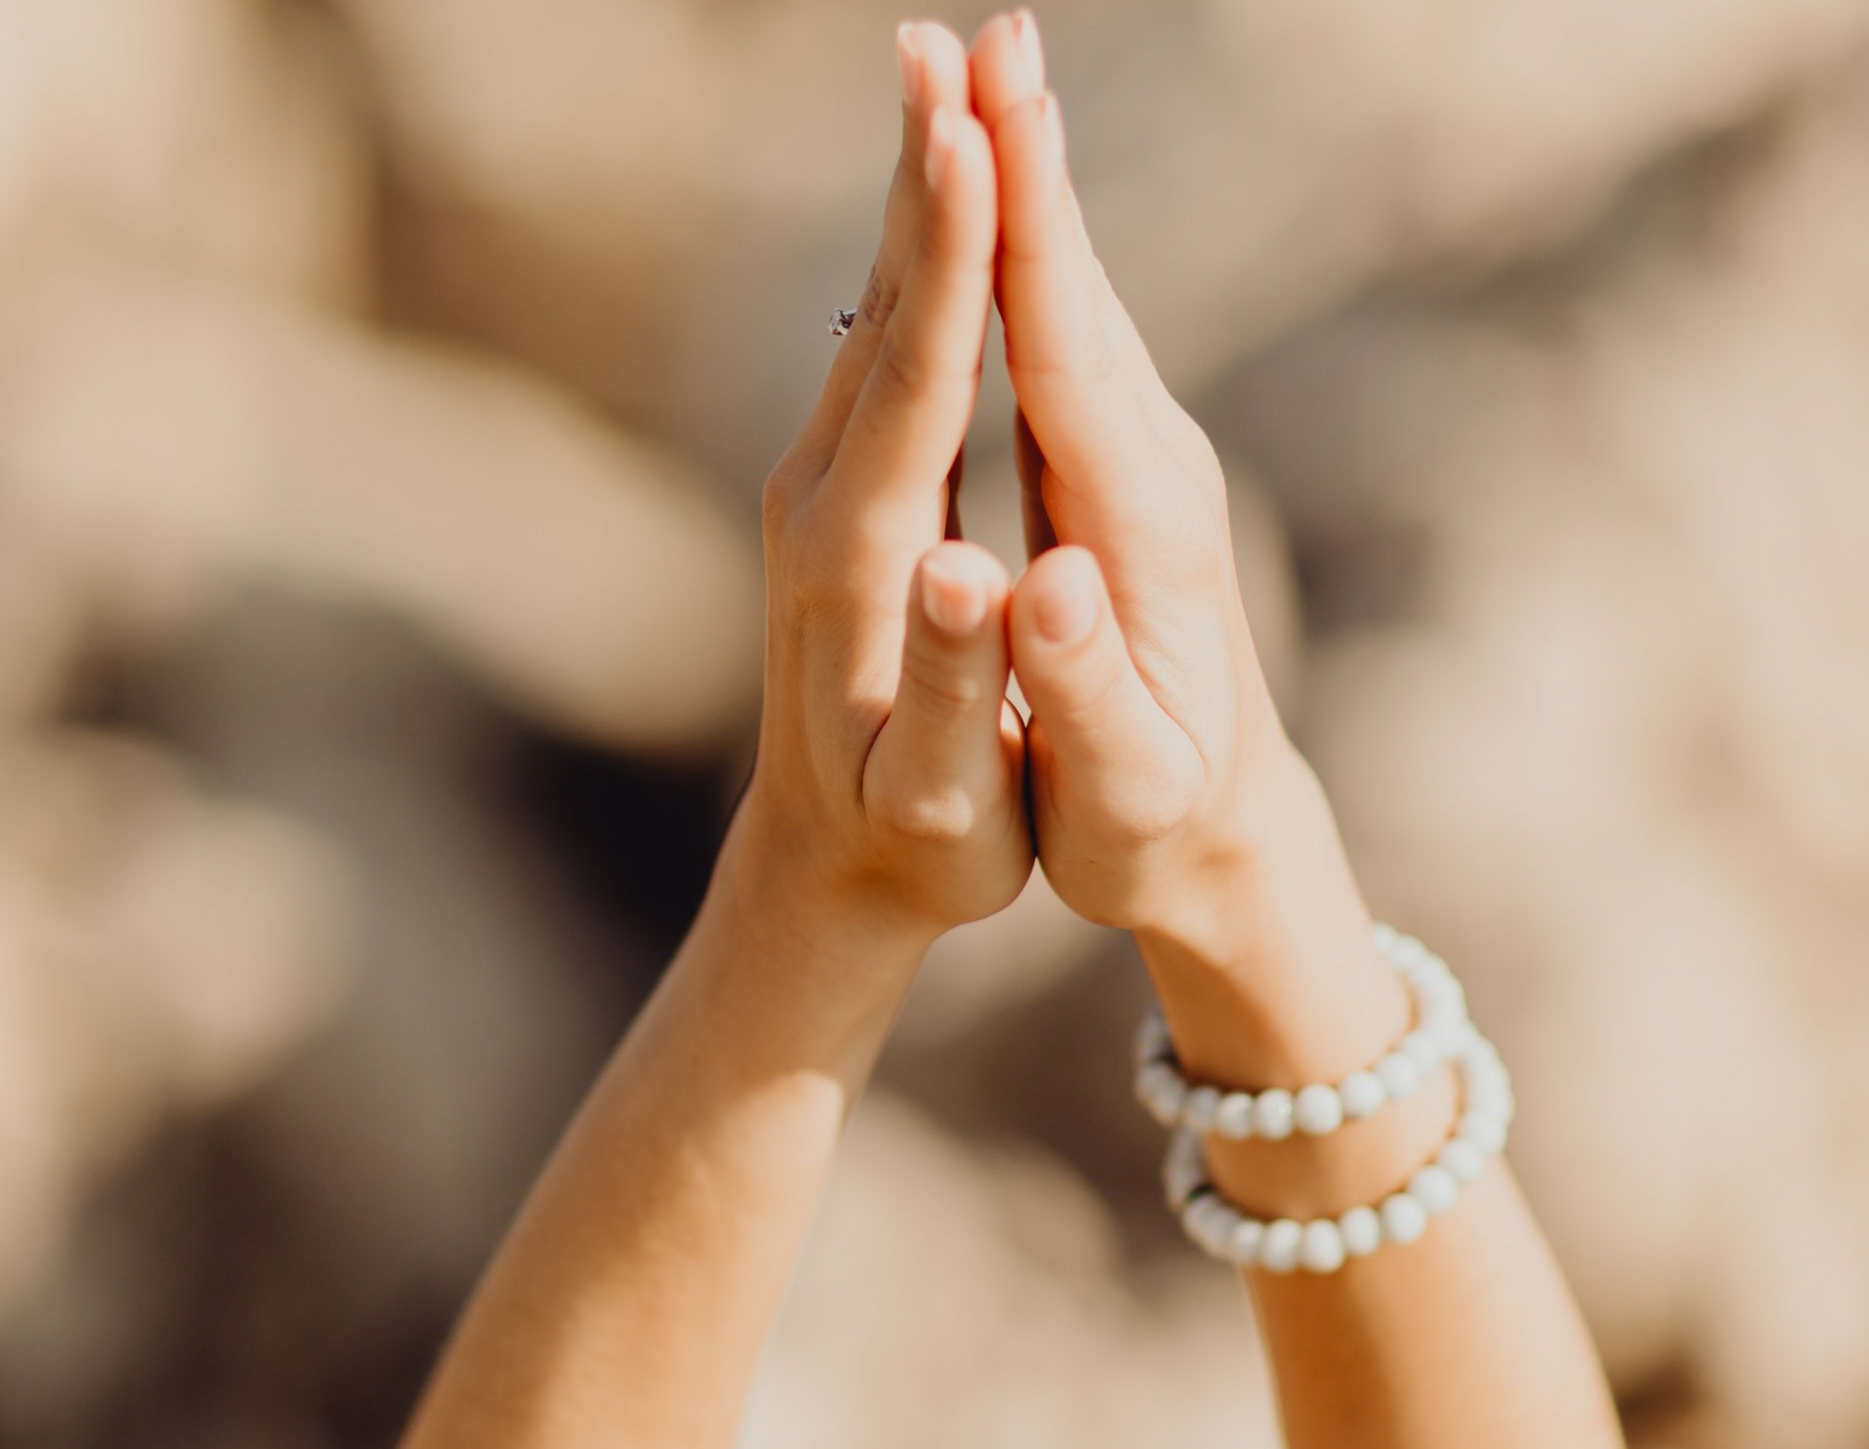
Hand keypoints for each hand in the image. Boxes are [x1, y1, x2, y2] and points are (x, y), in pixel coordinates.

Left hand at [738, 22, 1029, 955]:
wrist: (824, 868)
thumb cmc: (913, 850)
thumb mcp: (942, 801)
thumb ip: (952, 690)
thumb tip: (965, 566)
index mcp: (862, 565)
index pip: (917, 388)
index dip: (950, 263)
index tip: (973, 140)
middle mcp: (824, 505)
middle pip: (886, 315)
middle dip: (926, 175)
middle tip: (955, 38)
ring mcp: (818, 491)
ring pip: (877, 316)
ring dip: (915, 192)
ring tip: (951, 71)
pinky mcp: (834, 492)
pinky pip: (884, 349)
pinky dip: (916, 256)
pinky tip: (941, 188)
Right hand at [967, 13, 1319, 952]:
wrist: (1222, 836)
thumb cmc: (1153, 827)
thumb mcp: (1121, 789)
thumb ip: (1082, 689)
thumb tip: (1048, 582)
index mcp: (1144, 534)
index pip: (1075, 362)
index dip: (1034, 240)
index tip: (998, 123)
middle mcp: (1155, 475)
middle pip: (1082, 295)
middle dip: (1026, 164)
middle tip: (971, 31)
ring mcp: (1142, 467)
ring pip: (1076, 301)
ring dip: (1028, 185)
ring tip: (974, 71)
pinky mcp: (1120, 476)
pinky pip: (1063, 341)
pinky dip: (1029, 254)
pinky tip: (999, 194)